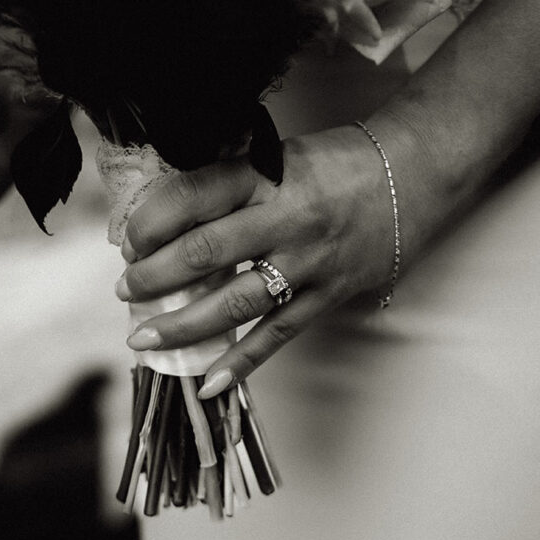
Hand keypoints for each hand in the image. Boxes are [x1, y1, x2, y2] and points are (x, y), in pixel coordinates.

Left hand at [116, 125, 402, 397]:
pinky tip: (208, 383)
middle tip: (126, 289)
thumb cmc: (338, 164)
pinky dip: (240, 362)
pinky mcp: (327, 295)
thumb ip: (231, 183)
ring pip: (234, 302)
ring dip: (183, 325)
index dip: (151, 223)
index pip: (193, 197)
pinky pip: (277, 335)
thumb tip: (168, 220)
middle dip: (155, 276)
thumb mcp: (280, 156)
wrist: (413, 175)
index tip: (129, 241)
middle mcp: (285, 217)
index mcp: (267, 174)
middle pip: (204, 252)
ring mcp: (308, 262)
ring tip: (144, 338)